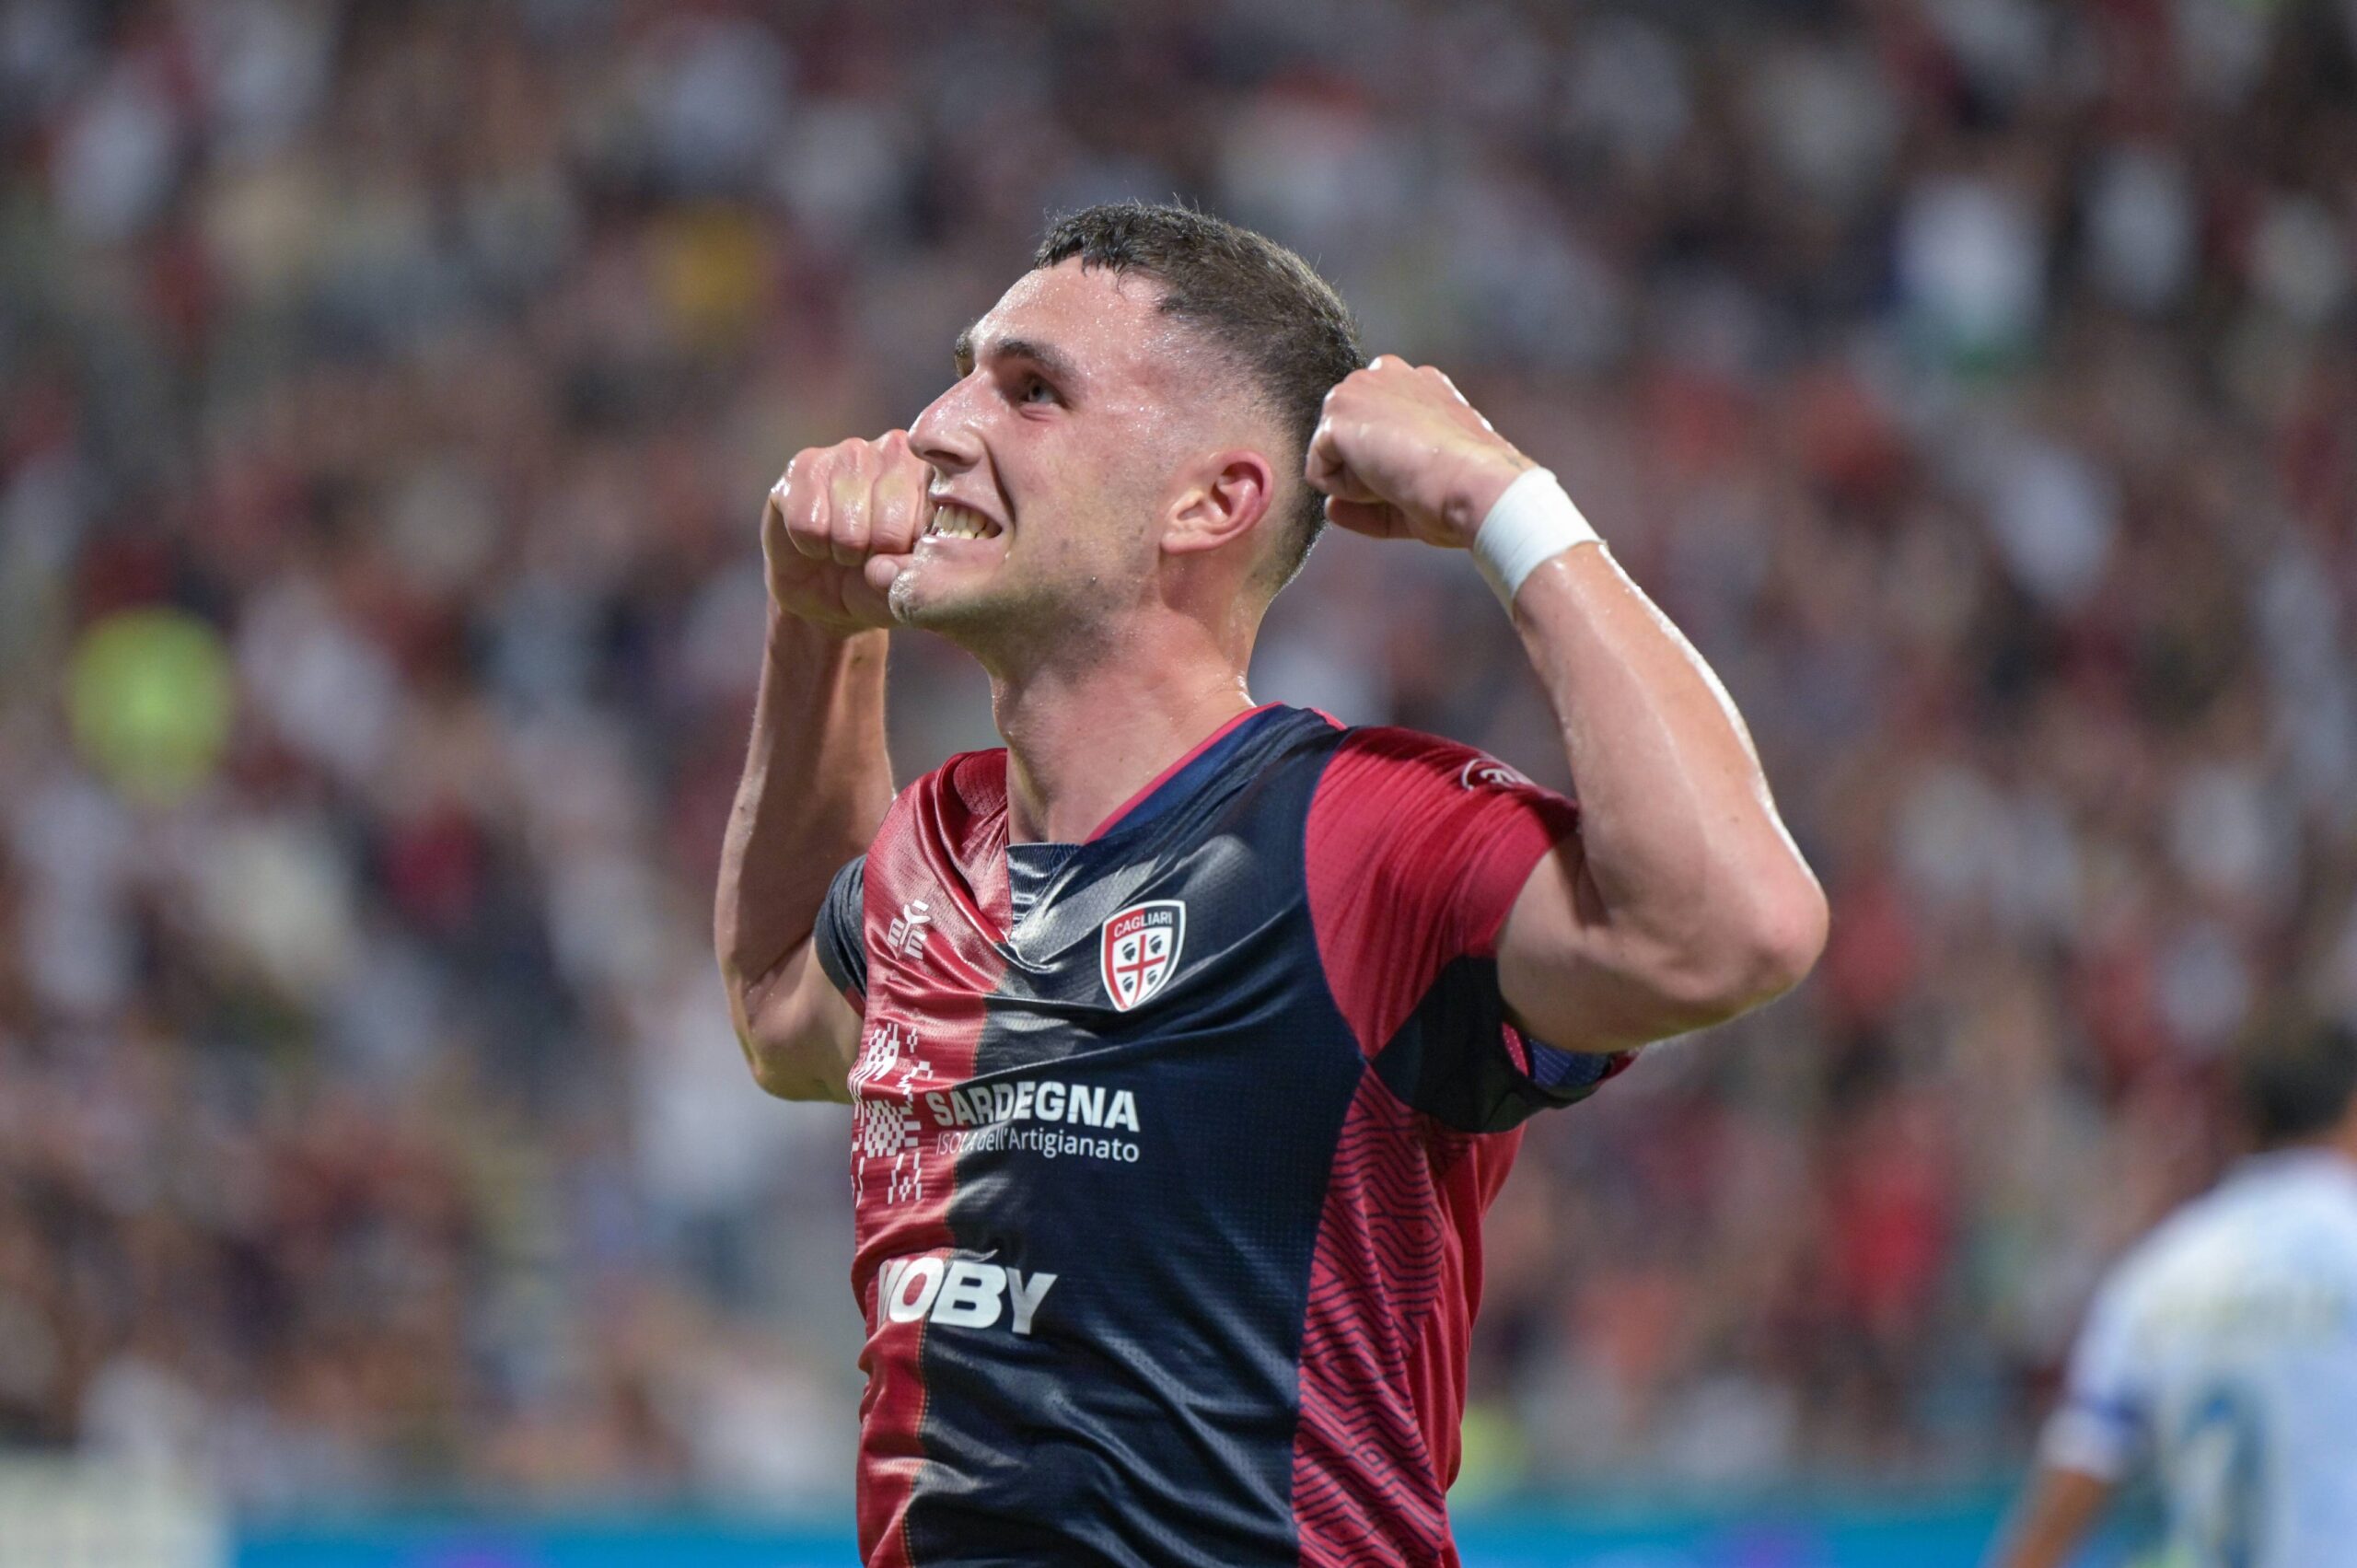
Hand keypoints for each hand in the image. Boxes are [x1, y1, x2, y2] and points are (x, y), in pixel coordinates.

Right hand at [763, 431, 929, 633]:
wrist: (829, 591)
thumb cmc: (881, 580)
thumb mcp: (912, 583)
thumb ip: (919, 570)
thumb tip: (892, 564)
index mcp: (936, 476)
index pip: (934, 520)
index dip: (914, 553)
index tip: (905, 556)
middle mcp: (897, 451)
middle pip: (891, 526)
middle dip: (878, 556)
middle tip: (871, 553)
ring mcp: (850, 453)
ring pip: (849, 527)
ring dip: (844, 552)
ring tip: (846, 546)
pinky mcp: (804, 467)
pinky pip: (809, 524)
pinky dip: (811, 545)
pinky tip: (817, 537)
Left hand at [1305, 356, 1535, 546]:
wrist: (1474, 484)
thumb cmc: (1462, 491)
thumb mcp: (1416, 490)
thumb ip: (1371, 494)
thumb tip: (1330, 509)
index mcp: (1419, 385)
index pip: (1375, 430)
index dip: (1385, 467)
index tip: (1419, 479)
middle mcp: (1388, 374)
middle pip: (1347, 442)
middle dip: (1367, 472)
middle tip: (1412, 477)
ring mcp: (1361, 387)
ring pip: (1331, 456)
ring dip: (1358, 482)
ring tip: (1400, 477)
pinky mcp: (1339, 409)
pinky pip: (1319, 474)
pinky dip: (1348, 491)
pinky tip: (1386, 477)